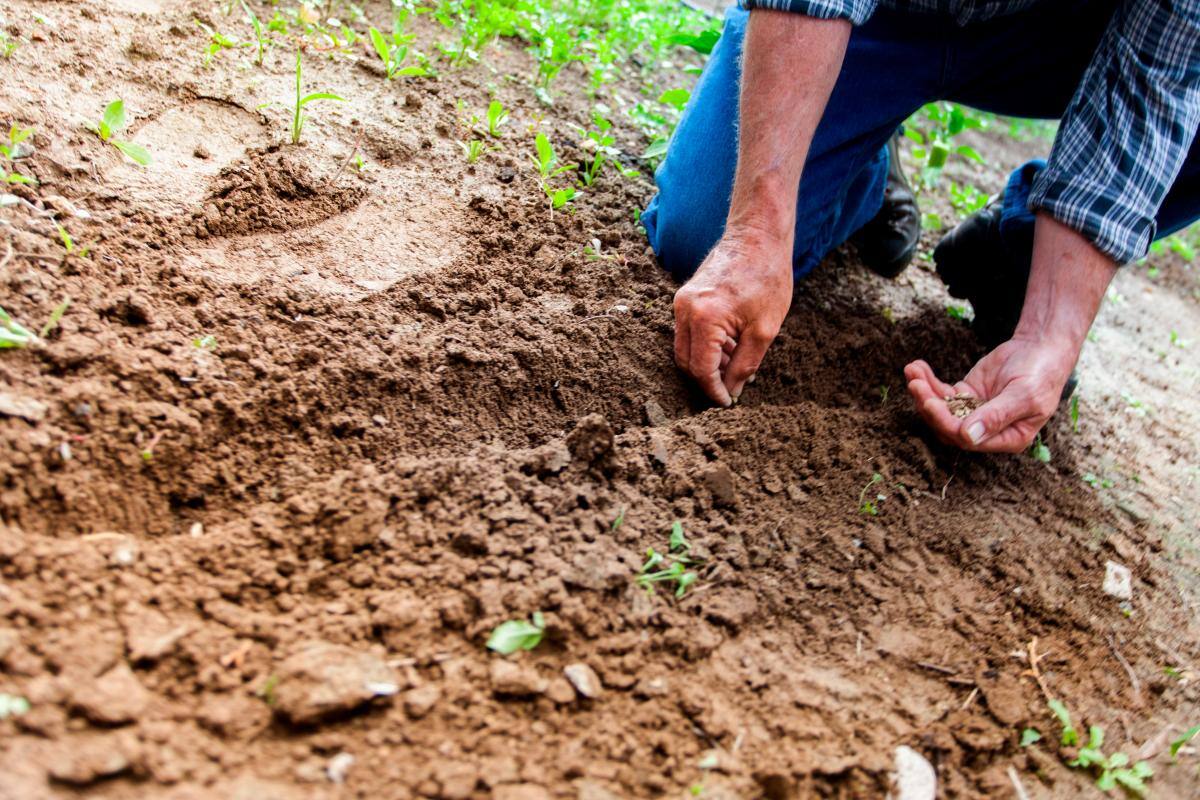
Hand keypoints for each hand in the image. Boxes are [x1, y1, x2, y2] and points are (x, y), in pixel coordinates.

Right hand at [673, 232, 792, 405]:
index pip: (701, 369)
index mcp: (704, 318)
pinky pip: (688, 332)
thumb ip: (745, 365)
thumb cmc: (767, 277)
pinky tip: (731, 346)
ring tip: (737, 363)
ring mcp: (681, 302)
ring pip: (685, 348)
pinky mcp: (685, 297)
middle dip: (707, 380)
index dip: (714, 391)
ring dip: (707, 363)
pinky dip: (705, 346)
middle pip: (686, 362)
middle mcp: (684, 310)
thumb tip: (732, 391)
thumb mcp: (764, 330)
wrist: (757, 236)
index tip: (728, 403)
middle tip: (732, 389)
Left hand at [904, 333, 1077, 452]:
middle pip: (948, 426)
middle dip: (929, 406)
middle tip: (915, 384)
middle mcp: (987, 430)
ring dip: (924, 392)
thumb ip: (996, 416)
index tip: (930, 403)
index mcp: (1007, 438)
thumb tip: (968, 436)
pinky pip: (942, 393)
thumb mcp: (1024, 395)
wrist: (1041, 348)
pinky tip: (916, 367)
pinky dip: (928, 381)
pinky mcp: (966, 395)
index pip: (968, 439)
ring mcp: (974, 412)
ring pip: (941, 409)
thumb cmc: (1040, 374)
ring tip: (912, 371)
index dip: (946, 423)